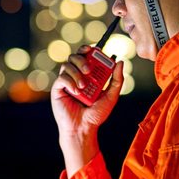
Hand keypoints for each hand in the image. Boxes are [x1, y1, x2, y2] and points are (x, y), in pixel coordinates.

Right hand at [51, 46, 123, 175]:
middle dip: (81, 59)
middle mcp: (75, 76)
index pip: (85, 56)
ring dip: (76, 72)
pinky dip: (69, 82)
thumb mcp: (111, 96)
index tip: (94, 50)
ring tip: (83, 86)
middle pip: (74, 56)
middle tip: (88, 69)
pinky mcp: (57, 89)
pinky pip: (61, 78)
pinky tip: (76, 92)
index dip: (88, 49)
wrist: (83, 129)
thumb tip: (120, 62)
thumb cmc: (96, 114)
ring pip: (66, 65)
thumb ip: (117, 80)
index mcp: (87, 75)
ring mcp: (66, 82)